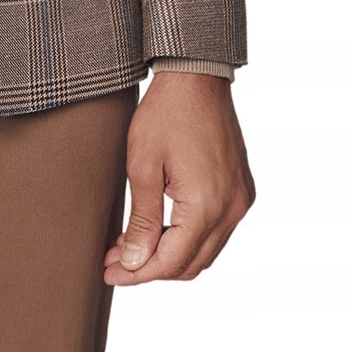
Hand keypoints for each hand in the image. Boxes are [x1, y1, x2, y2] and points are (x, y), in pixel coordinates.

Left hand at [103, 71, 254, 284]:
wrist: (197, 77)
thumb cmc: (165, 113)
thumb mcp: (142, 164)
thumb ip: (142, 219)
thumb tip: (135, 262)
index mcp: (206, 205)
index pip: (171, 261)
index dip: (138, 273)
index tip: (109, 273)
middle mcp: (231, 209)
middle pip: (190, 264)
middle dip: (151, 268)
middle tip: (115, 262)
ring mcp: (240, 200)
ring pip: (205, 251)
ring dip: (170, 254)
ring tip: (131, 247)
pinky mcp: (241, 190)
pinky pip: (216, 231)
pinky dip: (188, 236)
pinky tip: (160, 228)